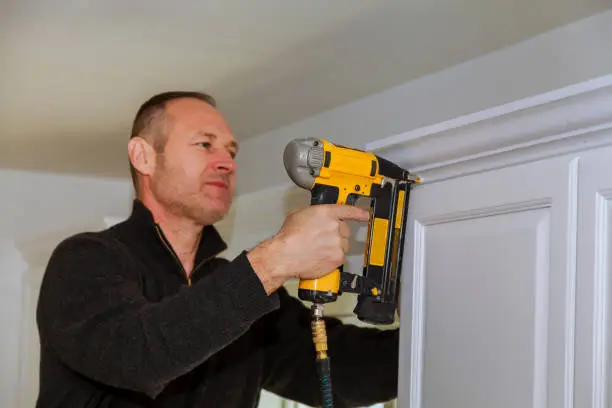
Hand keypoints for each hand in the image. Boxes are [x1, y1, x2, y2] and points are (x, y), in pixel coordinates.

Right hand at [247, 204, 368, 293]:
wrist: (285, 255)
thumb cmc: (288, 237)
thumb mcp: (298, 214)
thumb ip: (313, 213)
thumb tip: (315, 216)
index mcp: (326, 213)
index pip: (348, 210)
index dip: (359, 213)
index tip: (365, 215)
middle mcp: (335, 227)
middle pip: (344, 230)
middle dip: (336, 234)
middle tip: (322, 239)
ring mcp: (338, 243)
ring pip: (343, 244)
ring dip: (334, 246)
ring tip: (318, 249)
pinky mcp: (338, 258)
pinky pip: (340, 257)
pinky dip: (332, 258)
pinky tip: (320, 257)